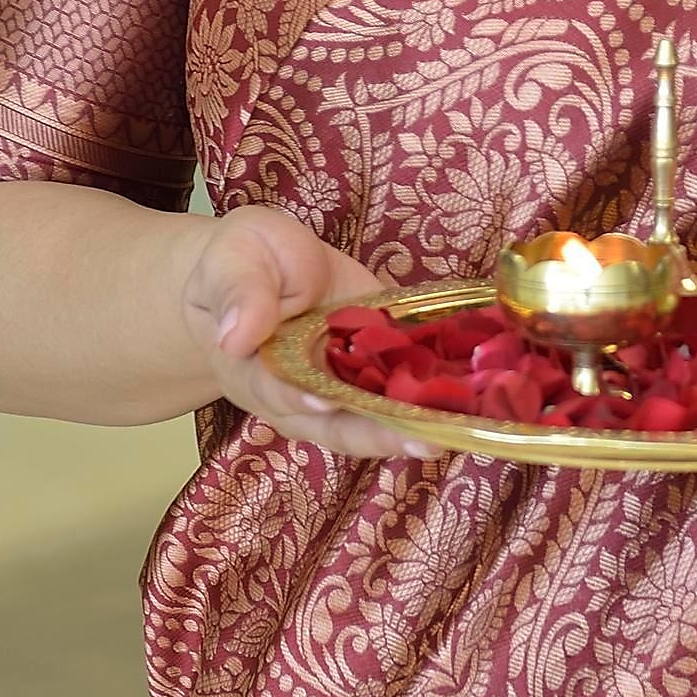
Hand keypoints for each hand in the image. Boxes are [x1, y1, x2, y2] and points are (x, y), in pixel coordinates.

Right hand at [179, 205, 426, 460]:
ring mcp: (336, 391)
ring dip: (407, 429)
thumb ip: (240, 291)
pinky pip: (394, 397)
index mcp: (254, 366)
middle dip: (376, 432)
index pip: (274, 387)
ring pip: (367, 423)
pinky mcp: (369, 375)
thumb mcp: (234, 259)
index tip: (322, 398)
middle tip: (420, 437)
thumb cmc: (243, 263)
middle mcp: (297, 394)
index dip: (299, 394)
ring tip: (448, 431)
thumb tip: (236, 336)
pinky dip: (425, 404)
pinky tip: (461, 406)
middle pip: (332, 424)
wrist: (260, 270)